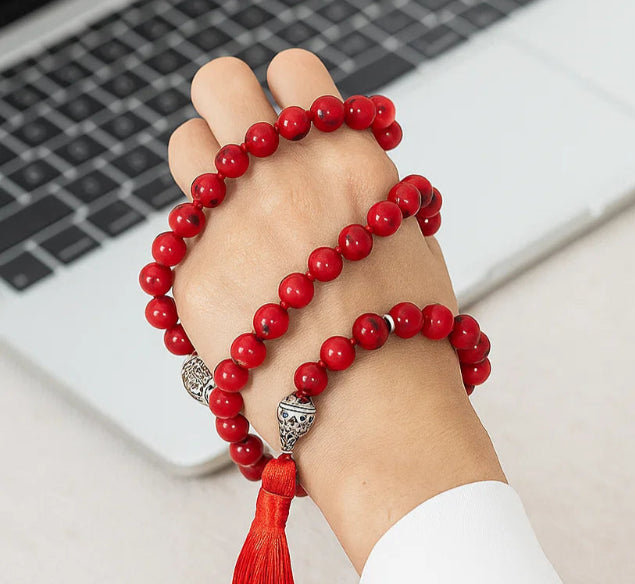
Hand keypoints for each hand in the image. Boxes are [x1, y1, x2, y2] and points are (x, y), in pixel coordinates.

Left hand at [167, 49, 503, 570]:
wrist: (376, 422)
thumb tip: (335, 164)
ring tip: (239, 214)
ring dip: (209, 167)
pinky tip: (245, 290)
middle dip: (235, 110)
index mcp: (346, 162)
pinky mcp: (191, 281)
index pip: (294, 71)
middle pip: (219, 85)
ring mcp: (228, 229)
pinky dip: (209, 250)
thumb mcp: (410, 245)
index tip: (294, 120)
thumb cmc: (407, 343)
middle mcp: (281, 181)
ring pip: (185, 147)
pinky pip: (183, 237)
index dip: (294, 95)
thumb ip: (364, 192)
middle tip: (249, 145)